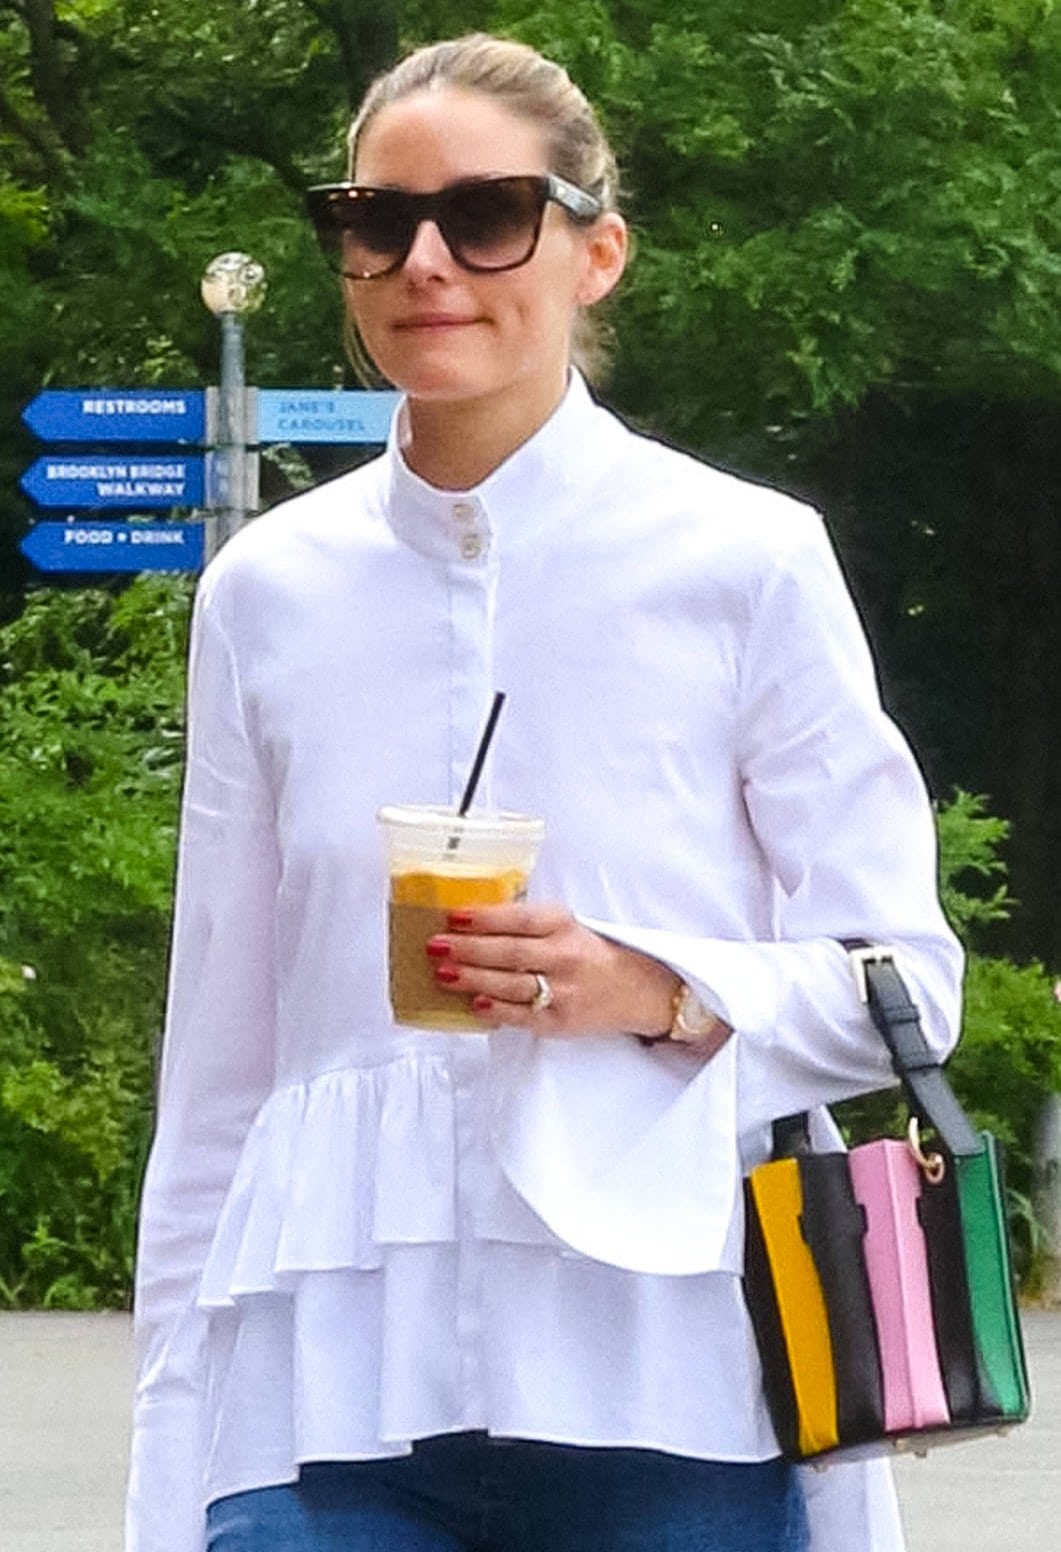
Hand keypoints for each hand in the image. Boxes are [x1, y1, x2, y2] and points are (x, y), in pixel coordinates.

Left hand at [425, 901, 725, 1044]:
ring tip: (444, 973)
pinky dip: (496, 1010)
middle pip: (509, 952)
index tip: (454, 916)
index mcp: (564, 924)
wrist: (635, 990)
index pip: (520, 918)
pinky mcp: (560, 1020)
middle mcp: (565, 956)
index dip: (485, 918)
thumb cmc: (589, 953)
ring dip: (473, 979)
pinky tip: (474, 1003)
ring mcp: (563, 990)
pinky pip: (521, 1015)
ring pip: (511, 985)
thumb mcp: (565, 926)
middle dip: (468, 949)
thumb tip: (471, 918)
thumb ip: (526, 922)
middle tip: (435, 945)